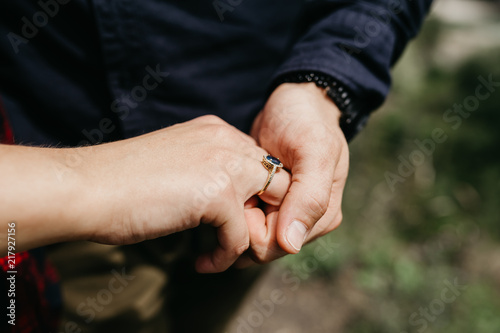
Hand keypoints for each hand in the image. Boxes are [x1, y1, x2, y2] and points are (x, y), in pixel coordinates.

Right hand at [22, 115, 289, 272]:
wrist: (87, 187)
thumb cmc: (123, 183)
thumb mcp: (179, 167)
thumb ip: (210, 173)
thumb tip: (231, 204)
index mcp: (216, 130)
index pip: (260, 163)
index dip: (255, 195)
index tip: (236, 221)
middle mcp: (226, 139)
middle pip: (276, 181)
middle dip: (264, 213)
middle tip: (239, 239)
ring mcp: (225, 164)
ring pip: (270, 207)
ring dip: (253, 234)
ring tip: (226, 253)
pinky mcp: (218, 194)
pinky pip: (242, 237)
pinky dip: (226, 257)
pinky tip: (203, 264)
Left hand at [240, 83, 348, 264]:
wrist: (294, 102)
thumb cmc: (306, 121)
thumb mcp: (313, 151)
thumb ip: (309, 197)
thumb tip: (291, 244)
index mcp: (322, 215)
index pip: (277, 245)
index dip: (254, 227)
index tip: (248, 196)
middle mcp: (306, 221)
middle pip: (262, 247)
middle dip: (243, 223)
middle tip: (238, 189)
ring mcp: (287, 214)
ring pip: (250, 237)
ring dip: (235, 217)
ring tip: (232, 187)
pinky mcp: (270, 204)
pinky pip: (246, 222)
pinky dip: (234, 210)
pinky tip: (229, 191)